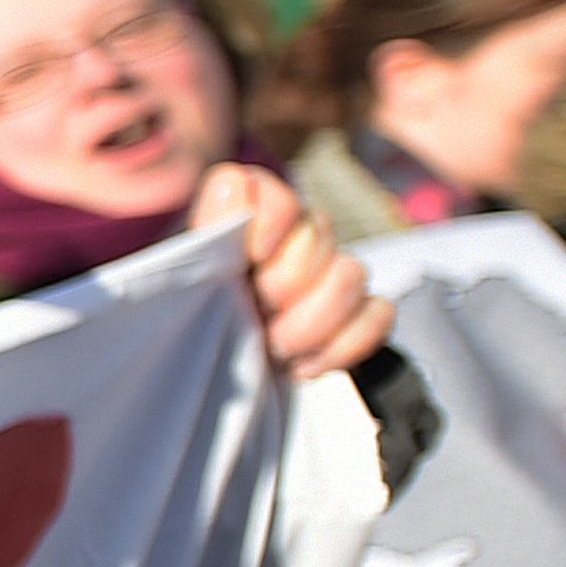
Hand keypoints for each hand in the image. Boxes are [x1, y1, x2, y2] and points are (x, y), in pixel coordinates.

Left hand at [199, 164, 381, 378]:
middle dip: (287, 280)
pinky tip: (304, 364)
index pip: (265, 186)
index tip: (255, 255)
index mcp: (243, 225)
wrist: (223, 384)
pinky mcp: (358, 315)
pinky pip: (378, 314)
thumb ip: (210, 231)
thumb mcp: (186, 288)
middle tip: (260, 310)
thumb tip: (233, 182)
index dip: (271, 214)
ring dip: (312, 320)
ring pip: (352, 274)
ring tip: (275, 346)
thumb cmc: (199, 332)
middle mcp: (292, 240)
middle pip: (319, 231)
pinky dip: (343, 344)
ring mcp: (330, 276)